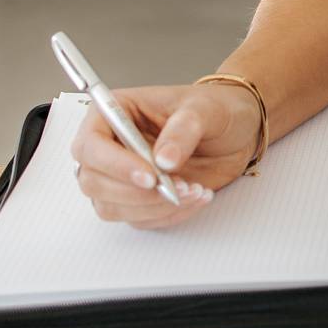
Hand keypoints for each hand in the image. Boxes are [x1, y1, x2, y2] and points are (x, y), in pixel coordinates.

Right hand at [70, 80, 262, 230]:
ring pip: (111, 206)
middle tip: (176, 187)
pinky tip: (196, 197)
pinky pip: (139, 219)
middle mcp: (111, 145)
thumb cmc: (215, 109)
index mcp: (116, 112)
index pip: (90, 144)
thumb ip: (183, 130)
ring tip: (194, 190)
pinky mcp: (138, 197)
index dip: (113, 164)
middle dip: (134, 192)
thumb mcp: (205, 109)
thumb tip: (163, 160)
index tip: (149, 176)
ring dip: (152, 207)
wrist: (236, 130)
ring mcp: (121, 175)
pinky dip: (167, 215)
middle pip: (93, 181)